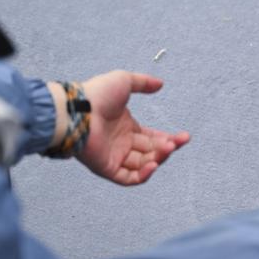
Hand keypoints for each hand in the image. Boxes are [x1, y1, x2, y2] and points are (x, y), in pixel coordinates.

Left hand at [74, 71, 189, 184]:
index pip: (152, 138)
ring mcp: (114, 156)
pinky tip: (154, 165)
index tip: (182, 136)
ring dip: (159, 158)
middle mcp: (121, 143)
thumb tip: (160, 84)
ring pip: (143, 165)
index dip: (167, 138)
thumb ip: (144, 83)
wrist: (77, 110)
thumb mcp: (125, 81)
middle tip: (179, 141)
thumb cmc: (96, 94)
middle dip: (168, 148)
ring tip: (169, 148)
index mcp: (126, 127)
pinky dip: (143, 175)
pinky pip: (128, 178)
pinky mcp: (106, 168)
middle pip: (151, 152)